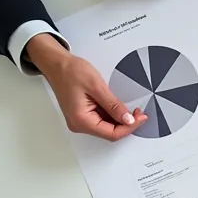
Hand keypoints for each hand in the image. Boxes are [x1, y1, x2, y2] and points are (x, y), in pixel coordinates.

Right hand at [28, 35, 146, 140]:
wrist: (56, 63)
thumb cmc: (70, 71)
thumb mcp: (97, 87)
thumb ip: (114, 105)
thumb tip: (128, 119)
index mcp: (81, 120)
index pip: (111, 133)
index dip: (129, 127)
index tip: (140, 118)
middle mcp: (79, 124)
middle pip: (109, 132)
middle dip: (126, 124)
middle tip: (139, 113)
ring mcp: (80, 120)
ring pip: (107, 127)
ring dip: (121, 120)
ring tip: (132, 109)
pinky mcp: (83, 114)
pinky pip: (102, 120)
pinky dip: (113, 115)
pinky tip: (120, 107)